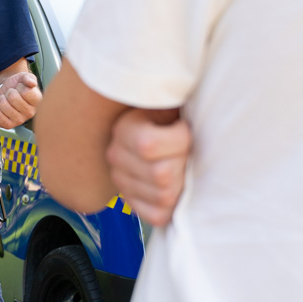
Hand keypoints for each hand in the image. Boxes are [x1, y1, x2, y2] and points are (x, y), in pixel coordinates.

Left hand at [0, 71, 42, 128]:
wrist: (6, 91)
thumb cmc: (17, 85)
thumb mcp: (24, 77)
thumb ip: (29, 77)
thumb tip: (32, 83)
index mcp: (37, 101)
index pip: (26, 92)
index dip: (20, 86)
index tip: (20, 87)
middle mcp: (30, 113)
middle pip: (13, 98)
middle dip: (9, 92)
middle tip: (11, 94)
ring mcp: (19, 121)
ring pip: (3, 105)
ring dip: (2, 99)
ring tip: (6, 99)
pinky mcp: (7, 125)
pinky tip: (0, 107)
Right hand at [106, 108, 190, 226]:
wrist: (162, 127)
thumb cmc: (174, 114)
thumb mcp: (171, 100)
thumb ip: (174, 97)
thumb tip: (185, 85)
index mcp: (124, 128)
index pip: (148, 145)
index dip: (179, 139)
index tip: (183, 128)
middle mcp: (115, 156)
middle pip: (161, 175)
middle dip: (183, 163)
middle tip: (186, 151)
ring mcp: (121, 182)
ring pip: (163, 197)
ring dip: (181, 183)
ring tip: (181, 166)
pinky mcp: (132, 203)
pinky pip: (158, 216)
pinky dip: (173, 206)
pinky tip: (176, 186)